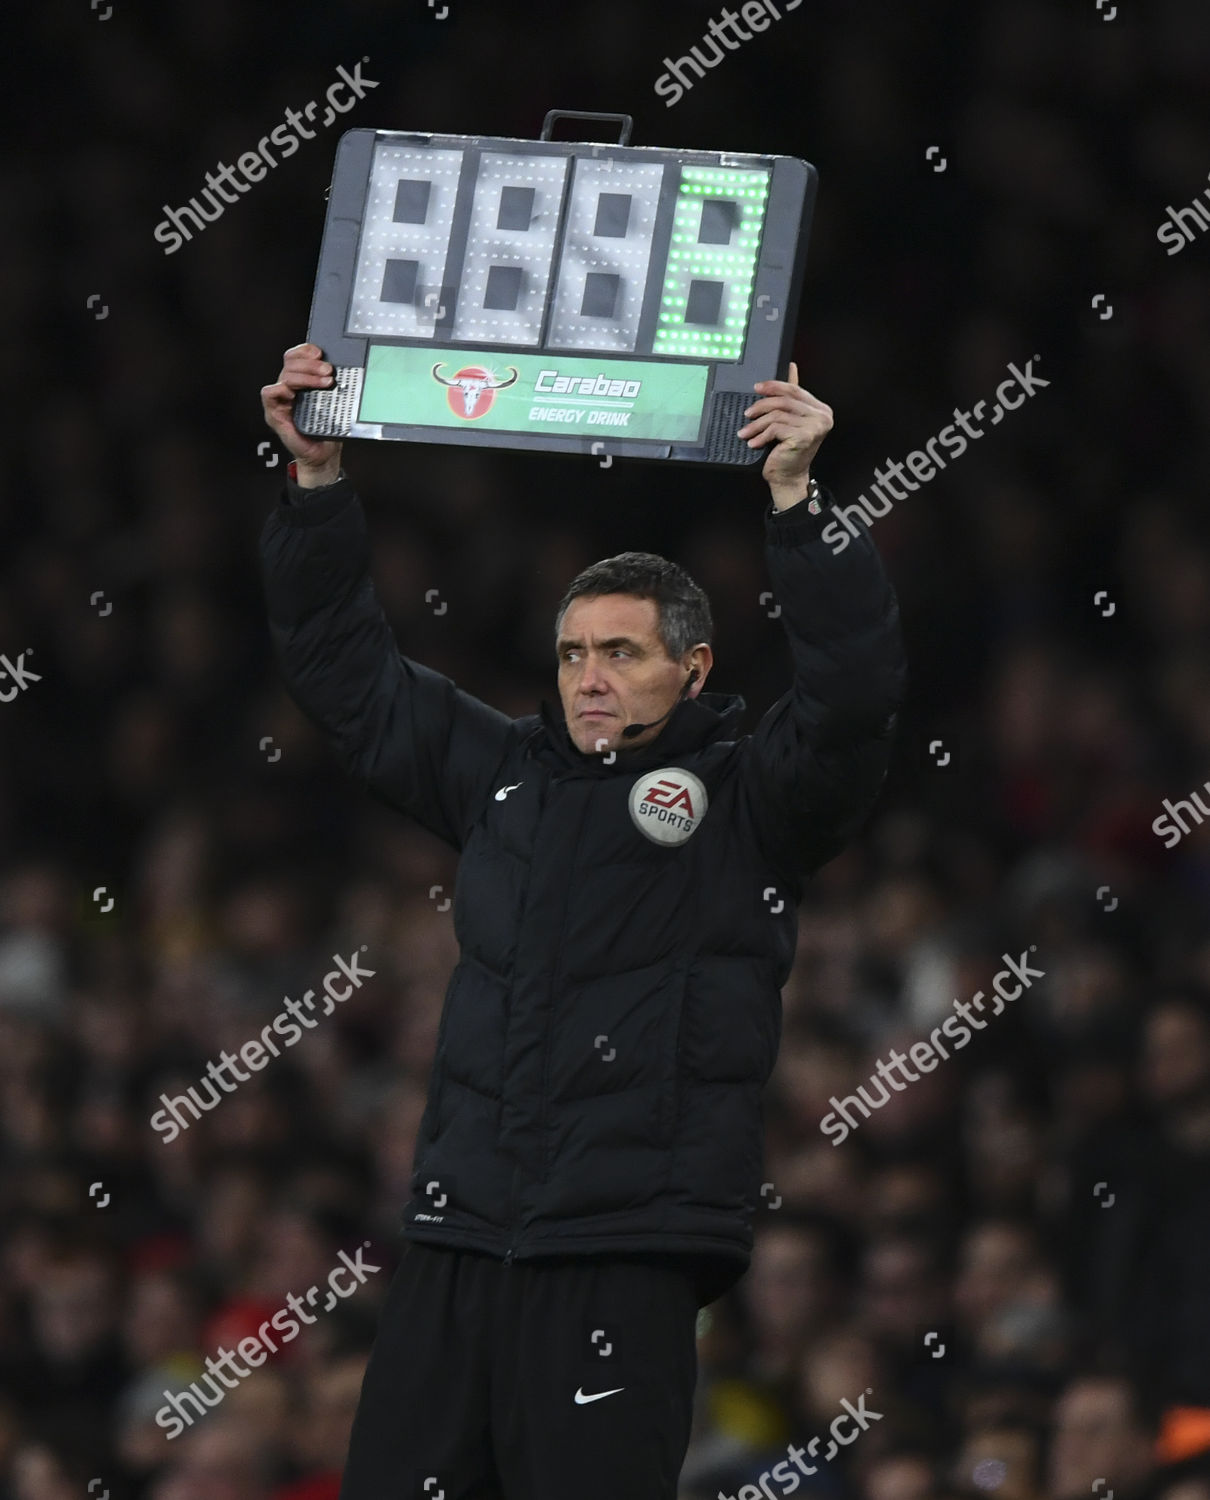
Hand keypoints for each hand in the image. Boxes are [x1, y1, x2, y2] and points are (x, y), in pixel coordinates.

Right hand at [261, 343, 343, 479]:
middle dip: (311, 365)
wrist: (323, 454)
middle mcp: (288, 388)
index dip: (305, 350)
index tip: (321, 353)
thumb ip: (332, 386)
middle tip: (328, 372)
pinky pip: (269, 393)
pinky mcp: (275, 413)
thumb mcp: (334, 403)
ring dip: (305, 377)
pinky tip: (294, 394)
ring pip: (285, 376)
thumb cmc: (327, 429)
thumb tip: (345, 369)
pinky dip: (280, 390)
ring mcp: (281, 400)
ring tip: (324, 383)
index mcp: (301, 382)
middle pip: (291, 363)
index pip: (296, 356)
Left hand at [736, 361, 832, 504]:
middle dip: (762, 405)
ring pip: (777, 415)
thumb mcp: (789, 421)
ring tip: (746, 432)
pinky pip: (776, 428)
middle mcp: (822, 416)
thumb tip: (791, 367)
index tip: (757, 388)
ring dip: (757, 424)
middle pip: (785, 400)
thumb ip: (791, 397)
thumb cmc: (787, 451)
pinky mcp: (804, 437)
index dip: (774, 386)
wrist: (788, 478)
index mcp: (820, 409)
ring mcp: (815, 427)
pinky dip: (761, 435)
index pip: (795, 390)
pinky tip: (754, 442)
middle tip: (747, 413)